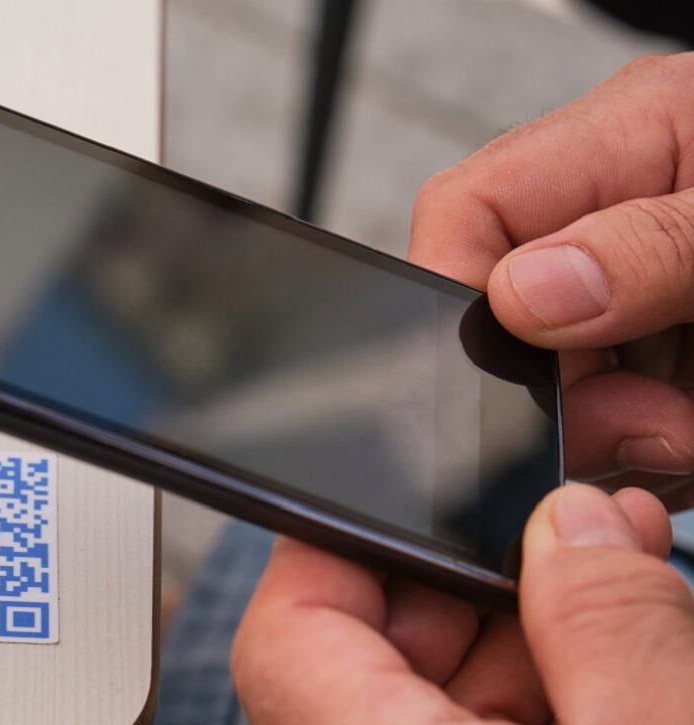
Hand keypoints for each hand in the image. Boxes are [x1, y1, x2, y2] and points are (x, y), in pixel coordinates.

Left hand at [231, 484, 693, 721]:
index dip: (331, 543)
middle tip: (560, 517)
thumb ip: (611, 637)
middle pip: (373, 644)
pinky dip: (553, 672)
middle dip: (467, 569)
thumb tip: (576, 524)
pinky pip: (495, 716)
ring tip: (617, 560)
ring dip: (528, 618)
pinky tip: (623, 635)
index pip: (286, 637)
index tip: (402, 484)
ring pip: (443, 680)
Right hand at [410, 53, 693, 507]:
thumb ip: (652, 242)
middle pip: (505, 318)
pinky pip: (614, 426)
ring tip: (691, 432)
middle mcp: (617, 220)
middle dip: (562, 393)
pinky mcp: (667, 361)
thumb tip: (520, 294)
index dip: (459, 295)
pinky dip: (650, 455)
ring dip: (616, 436)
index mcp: (629, 141)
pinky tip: (691, 442)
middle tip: (657, 428)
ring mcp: (640, 298)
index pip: (471, 211)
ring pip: (555, 388)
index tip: (503, 382)